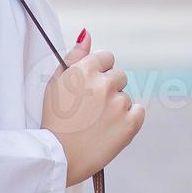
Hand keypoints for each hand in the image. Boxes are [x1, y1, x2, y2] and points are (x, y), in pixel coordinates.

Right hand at [42, 30, 143, 185]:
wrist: (58, 158)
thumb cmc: (53, 120)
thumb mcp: (55, 83)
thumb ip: (74, 56)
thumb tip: (88, 34)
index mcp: (84, 69)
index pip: (107, 57)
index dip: (98, 73)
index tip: (89, 89)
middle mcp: (103, 82)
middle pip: (119, 76)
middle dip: (108, 89)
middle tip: (91, 110)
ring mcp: (118, 102)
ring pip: (125, 97)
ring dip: (116, 107)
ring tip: (97, 124)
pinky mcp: (130, 122)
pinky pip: (139, 111)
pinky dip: (129, 120)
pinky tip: (111, 129)